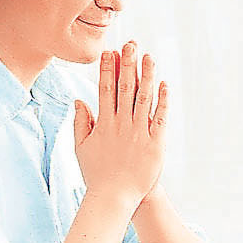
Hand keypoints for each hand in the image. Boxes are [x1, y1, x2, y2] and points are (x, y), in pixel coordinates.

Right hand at [73, 42, 167, 212]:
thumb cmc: (97, 174)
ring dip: (147, 75)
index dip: (107, 69)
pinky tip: (164, 84)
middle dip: (127, 64)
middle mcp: (121, 124)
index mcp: (103, 123)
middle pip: (125, 88)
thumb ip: (80, 122)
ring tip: (148, 57)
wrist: (116, 197)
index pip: (105, 90)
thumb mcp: (81, 147)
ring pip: (144, 98)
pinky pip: (160, 117)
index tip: (109, 52)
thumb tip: (79, 100)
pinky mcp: (155, 143)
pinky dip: (162, 100)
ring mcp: (139, 132)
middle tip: (130, 45)